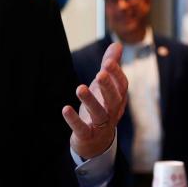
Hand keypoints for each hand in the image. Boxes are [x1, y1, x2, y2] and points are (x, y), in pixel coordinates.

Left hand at [62, 42, 127, 159]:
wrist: (96, 142)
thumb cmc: (102, 108)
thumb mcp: (105, 87)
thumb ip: (110, 66)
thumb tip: (117, 44)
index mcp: (118, 99)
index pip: (122, 86)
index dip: (116, 74)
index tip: (108, 62)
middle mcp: (112, 112)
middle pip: (114, 99)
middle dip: (108, 86)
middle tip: (101, 73)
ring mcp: (101, 125)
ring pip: (99, 113)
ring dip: (90, 101)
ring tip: (80, 88)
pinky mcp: (87, 135)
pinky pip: (82, 128)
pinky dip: (74, 120)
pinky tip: (65, 109)